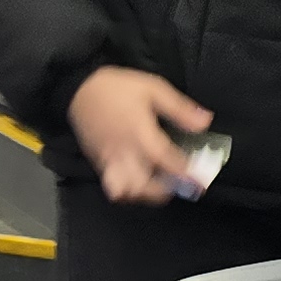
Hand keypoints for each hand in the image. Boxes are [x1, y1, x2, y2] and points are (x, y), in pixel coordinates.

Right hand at [70, 65, 214, 205]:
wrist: (76, 87)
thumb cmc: (115, 87)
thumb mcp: (153, 88)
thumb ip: (179, 108)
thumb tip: (205, 122)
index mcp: (141, 135)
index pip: (169, 164)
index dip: (188, 175)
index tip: (201, 180)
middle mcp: (124, 154)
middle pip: (146, 188)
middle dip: (166, 191)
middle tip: (179, 184)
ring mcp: (108, 161)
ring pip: (127, 192)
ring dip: (145, 193)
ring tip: (158, 185)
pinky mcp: (97, 162)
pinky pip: (113, 185)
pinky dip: (128, 189)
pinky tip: (139, 179)